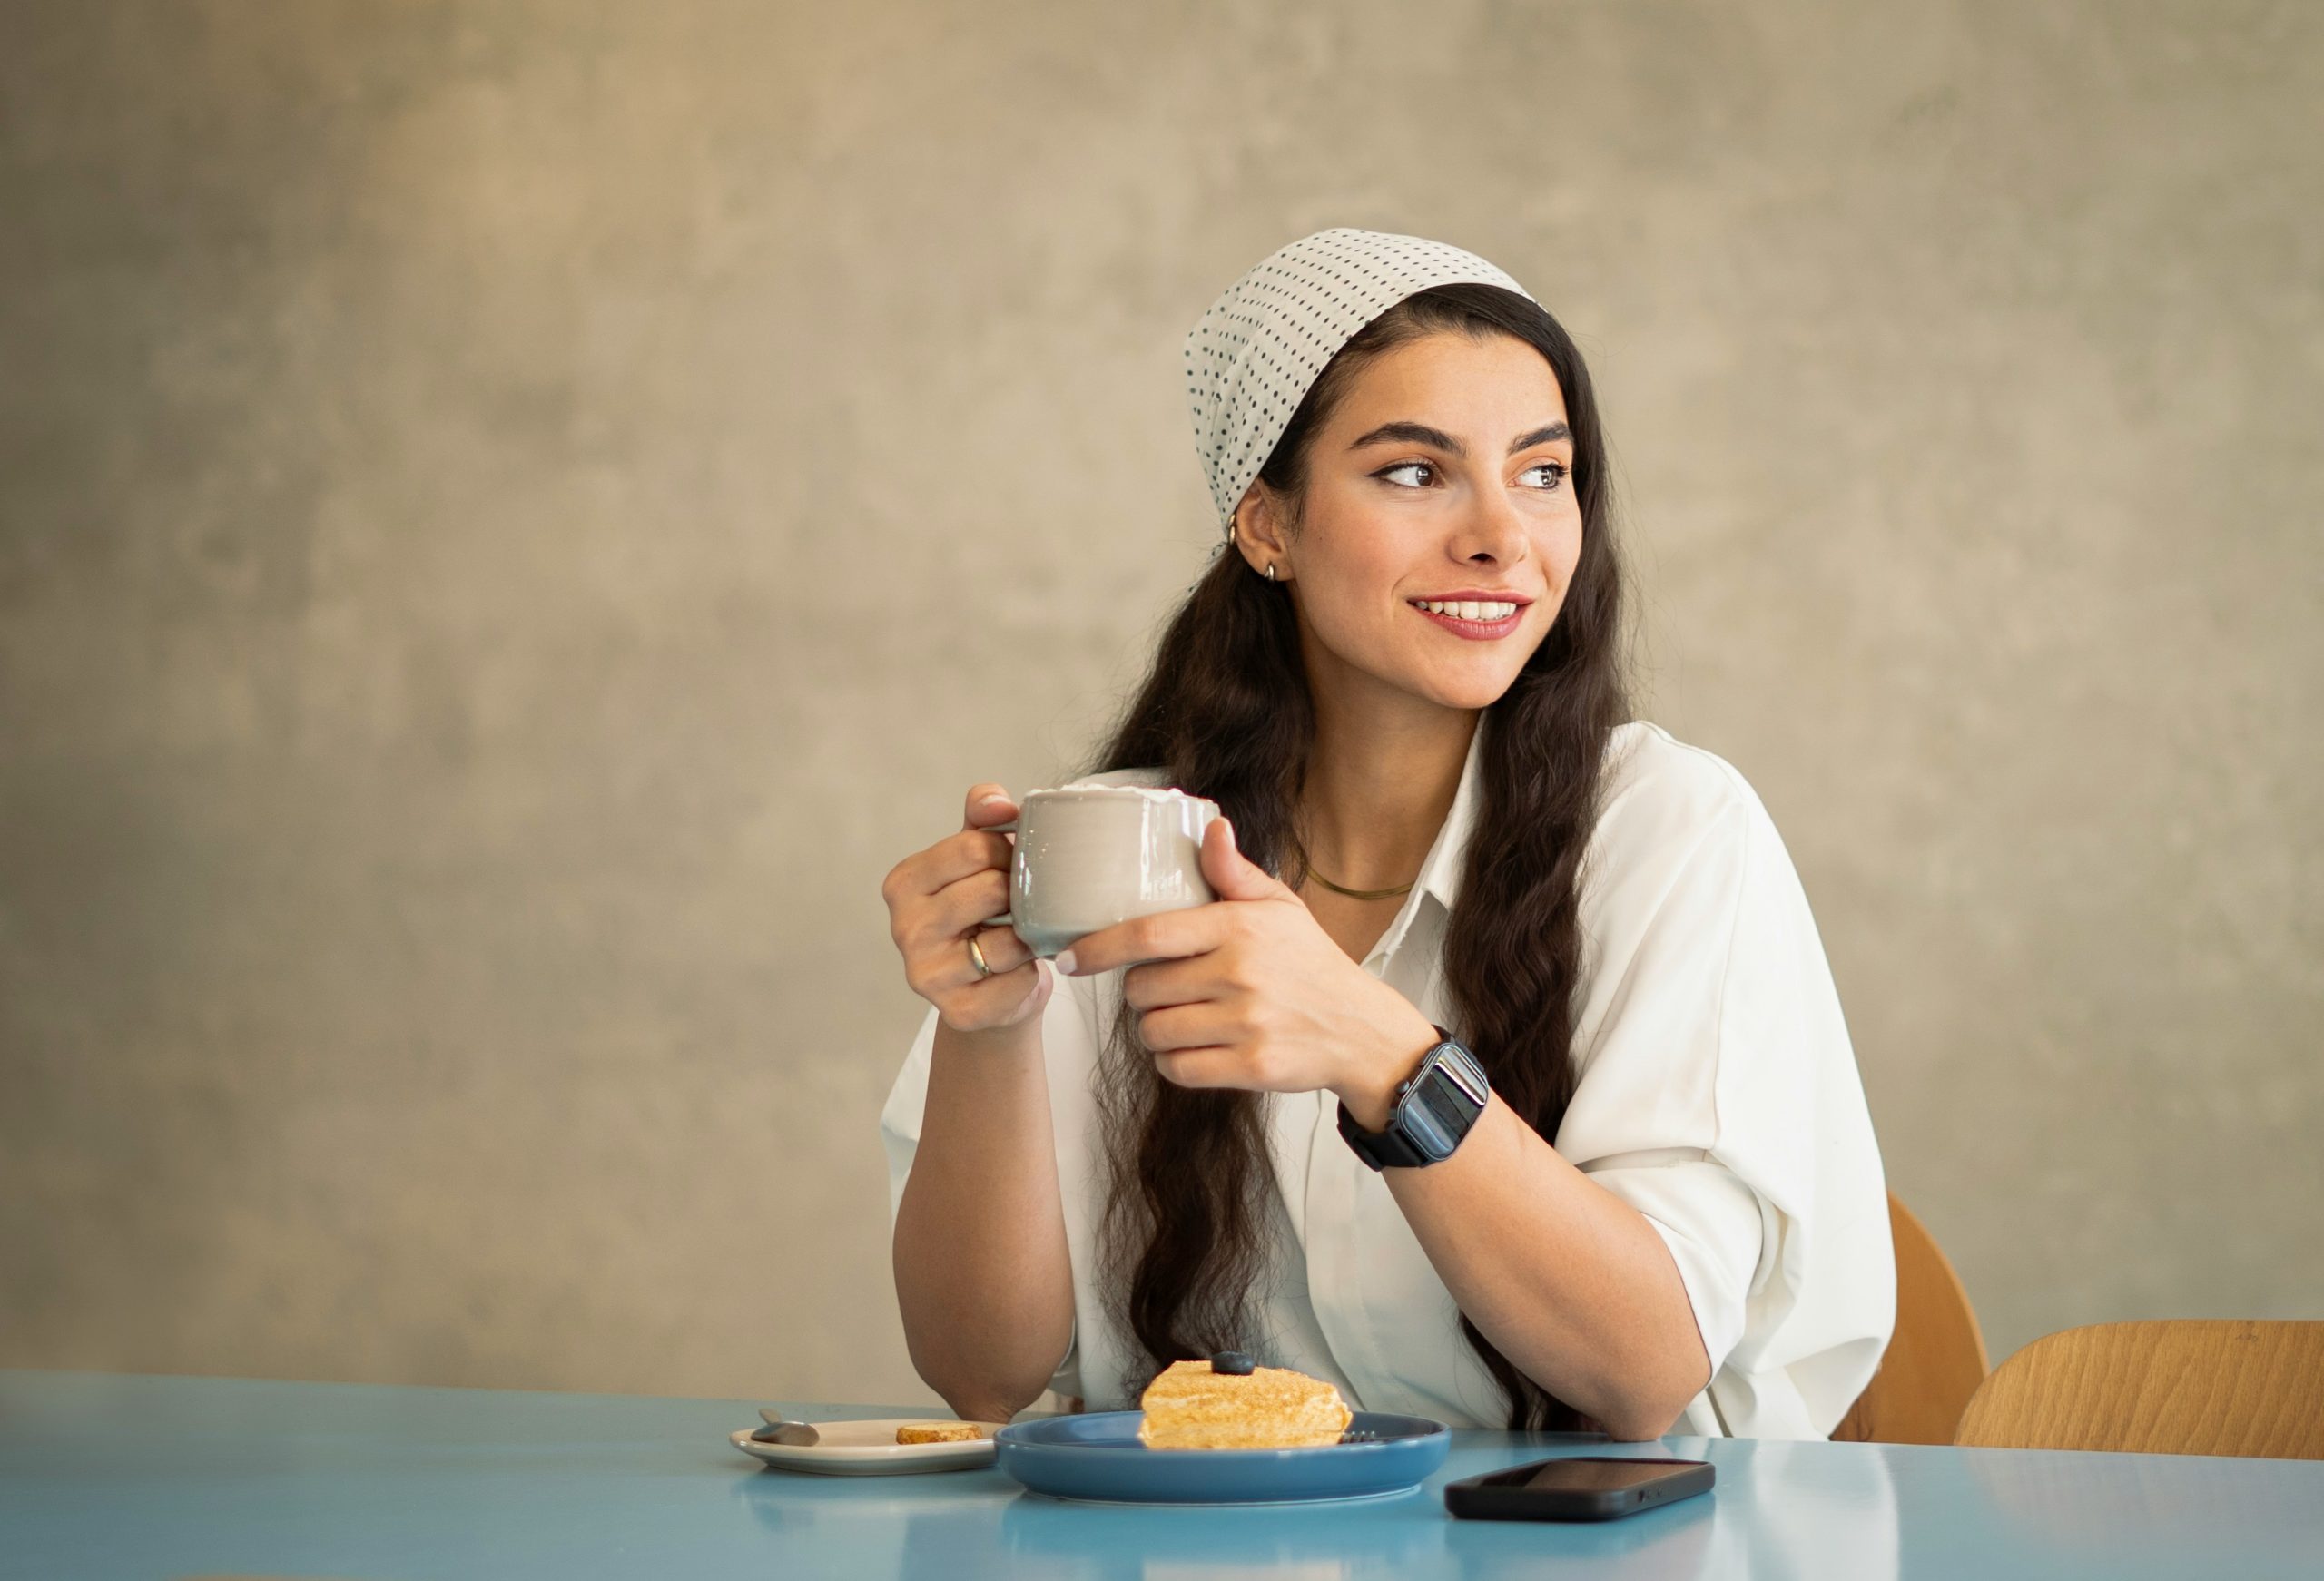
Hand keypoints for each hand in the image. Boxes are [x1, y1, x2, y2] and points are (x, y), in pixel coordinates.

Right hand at [882, 784, 1054, 1033]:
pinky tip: (1019, 971)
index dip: (1008, 852)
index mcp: (904, 883)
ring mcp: (926, 975)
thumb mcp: (979, 859)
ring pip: (1007, 940)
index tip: (1013, 867)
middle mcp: (905, 929)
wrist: (993, 991)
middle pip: (991, 889)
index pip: (971, 847)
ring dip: (1028, 937)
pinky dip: (1031, 975)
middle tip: (1023, 904)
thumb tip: (997, 802)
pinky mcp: (957, 1012)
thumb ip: (983, 819)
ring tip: (1022, 938)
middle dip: (1021, 894)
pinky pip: (1017, 982)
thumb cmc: (986, 914)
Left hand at [1055, 816, 1438, 1116]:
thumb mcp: (1280, 907)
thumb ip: (1235, 872)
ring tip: (1183, 1018)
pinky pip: (1177, 1070)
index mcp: (1238, 927)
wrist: (1360, 1028)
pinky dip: (1175, 1062)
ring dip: (1155, 1030)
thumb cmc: (1310, 963)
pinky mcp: (1250, 1066)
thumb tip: (1210, 826)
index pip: (1147, 934)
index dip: (1098, 948)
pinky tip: (1196, 1048)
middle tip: (1164, 989)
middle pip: (1141, 990)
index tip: (1069, 957)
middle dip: (1139, 993)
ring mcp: (1246, 1023)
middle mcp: (1240, 973)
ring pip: (1154, 1033)